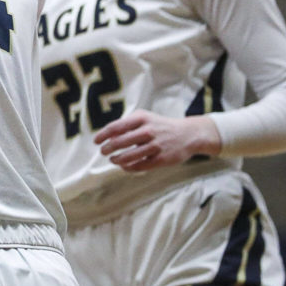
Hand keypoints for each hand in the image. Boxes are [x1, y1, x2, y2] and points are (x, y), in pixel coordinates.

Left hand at [94, 109, 221, 171]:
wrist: (189, 134)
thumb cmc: (161, 125)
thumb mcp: (145, 117)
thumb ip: (127, 124)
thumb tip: (108, 135)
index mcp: (141, 118)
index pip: (116, 127)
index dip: (103, 135)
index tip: (96, 141)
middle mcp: (148, 130)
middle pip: (120, 142)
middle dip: (107, 148)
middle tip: (103, 152)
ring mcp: (155, 145)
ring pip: (129, 156)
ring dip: (117, 159)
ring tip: (112, 159)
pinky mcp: (162, 158)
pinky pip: (140, 165)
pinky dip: (129, 167)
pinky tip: (124, 166)